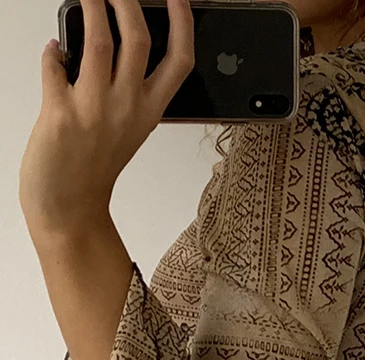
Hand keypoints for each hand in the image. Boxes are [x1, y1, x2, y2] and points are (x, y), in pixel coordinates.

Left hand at [19, 0, 193, 237]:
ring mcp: (96, 108)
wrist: (69, 205)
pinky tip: (53, 49)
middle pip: (138, 38)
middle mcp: (128, 106)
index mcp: (150, 111)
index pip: (180, 61)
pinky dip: (52, 50)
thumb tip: (103, 45)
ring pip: (100, 40)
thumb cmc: (94, 168)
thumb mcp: (126, 128)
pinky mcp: (61, 111)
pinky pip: (55, 63)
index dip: (183, 23)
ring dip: (92, 6)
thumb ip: (124, 89)